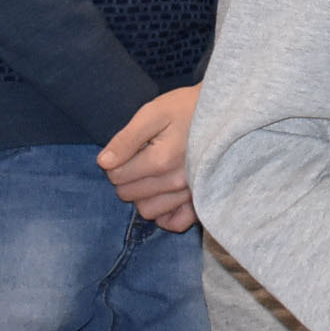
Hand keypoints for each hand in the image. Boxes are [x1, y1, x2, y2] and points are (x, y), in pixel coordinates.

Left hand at [98, 86, 199, 230]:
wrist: (225, 111)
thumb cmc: (186, 108)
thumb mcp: (153, 113)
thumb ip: (126, 139)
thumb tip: (104, 163)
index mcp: (161, 160)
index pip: (117, 175)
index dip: (116, 161)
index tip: (130, 147)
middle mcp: (176, 182)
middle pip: (129, 194)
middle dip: (127, 178)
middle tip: (140, 158)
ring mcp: (191, 194)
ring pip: (148, 210)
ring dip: (142, 195)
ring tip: (152, 174)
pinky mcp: (201, 200)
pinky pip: (176, 222)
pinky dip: (165, 215)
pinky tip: (163, 197)